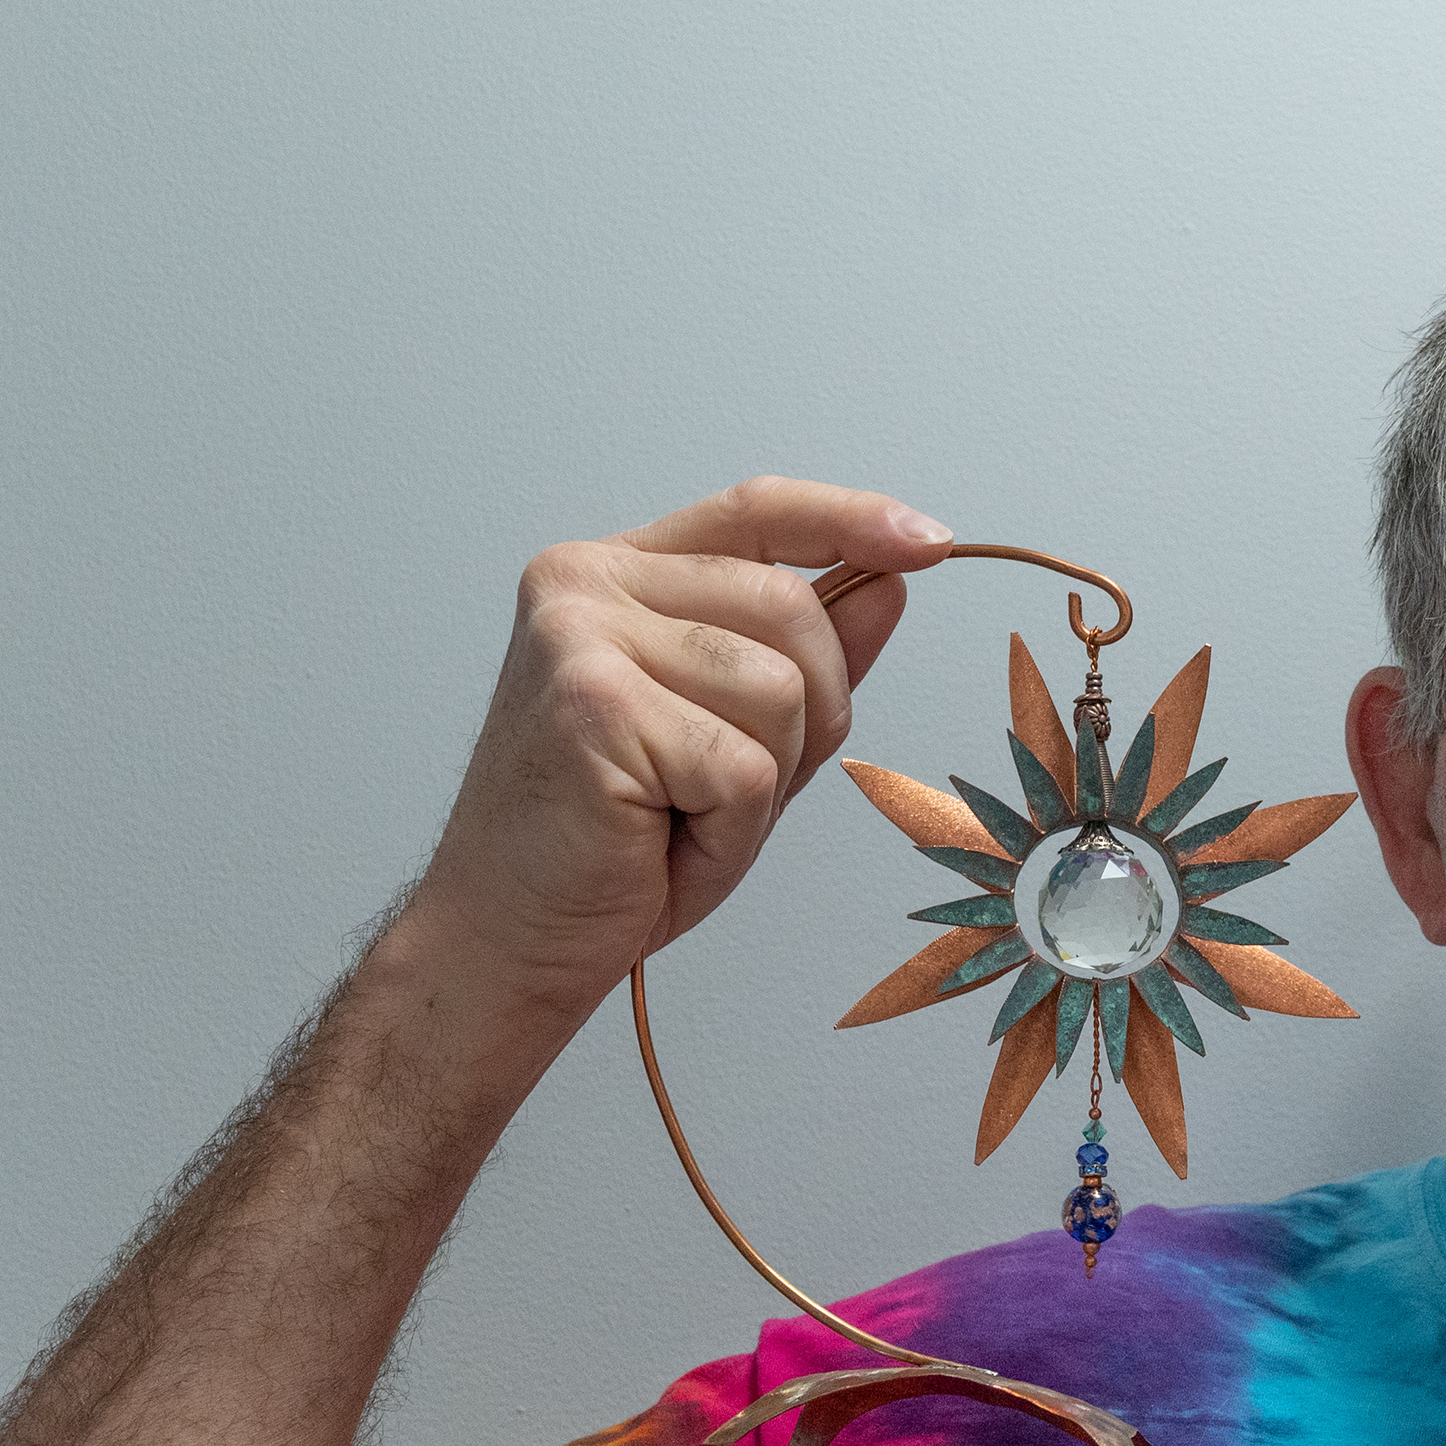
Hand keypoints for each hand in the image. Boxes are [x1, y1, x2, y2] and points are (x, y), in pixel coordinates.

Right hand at [411, 476, 955, 1009]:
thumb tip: (891, 584)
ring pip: (780, 686)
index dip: (851, 519)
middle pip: (792, 607)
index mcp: (616, 574)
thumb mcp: (741, 737)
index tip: (931, 542)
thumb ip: (809, 657)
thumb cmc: (616, 844)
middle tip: (729, 785)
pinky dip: (731, 827)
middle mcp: (586, 583)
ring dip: (764, 778)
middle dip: (809, 712)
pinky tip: (662, 838)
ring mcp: (580, 635)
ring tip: (683, 813)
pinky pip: (745, 764)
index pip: (756, 511)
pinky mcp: (594, 706)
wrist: (514, 934)